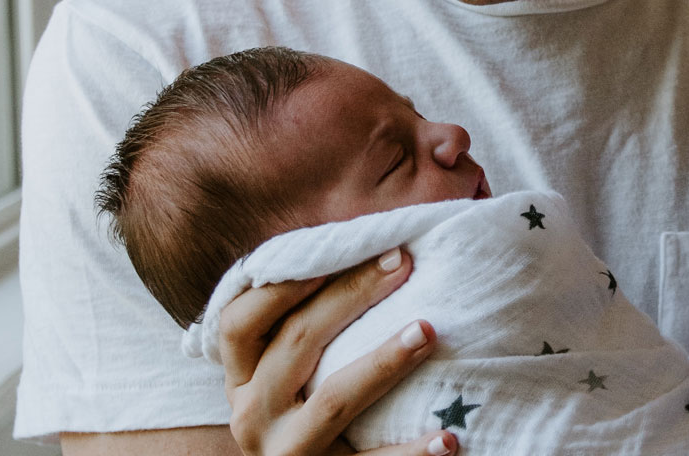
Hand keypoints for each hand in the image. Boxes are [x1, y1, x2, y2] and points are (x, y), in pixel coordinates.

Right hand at [220, 247, 456, 455]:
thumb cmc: (305, 414)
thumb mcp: (284, 378)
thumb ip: (303, 329)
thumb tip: (367, 254)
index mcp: (241, 379)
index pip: (240, 321)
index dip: (283, 284)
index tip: (338, 252)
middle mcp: (252, 415)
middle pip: (297, 341)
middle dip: (351, 295)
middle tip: (403, 264)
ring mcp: (286, 452)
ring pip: (334, 399)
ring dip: (383, 362)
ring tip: (426, 330)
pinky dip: (410, 452)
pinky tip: (448, 436)